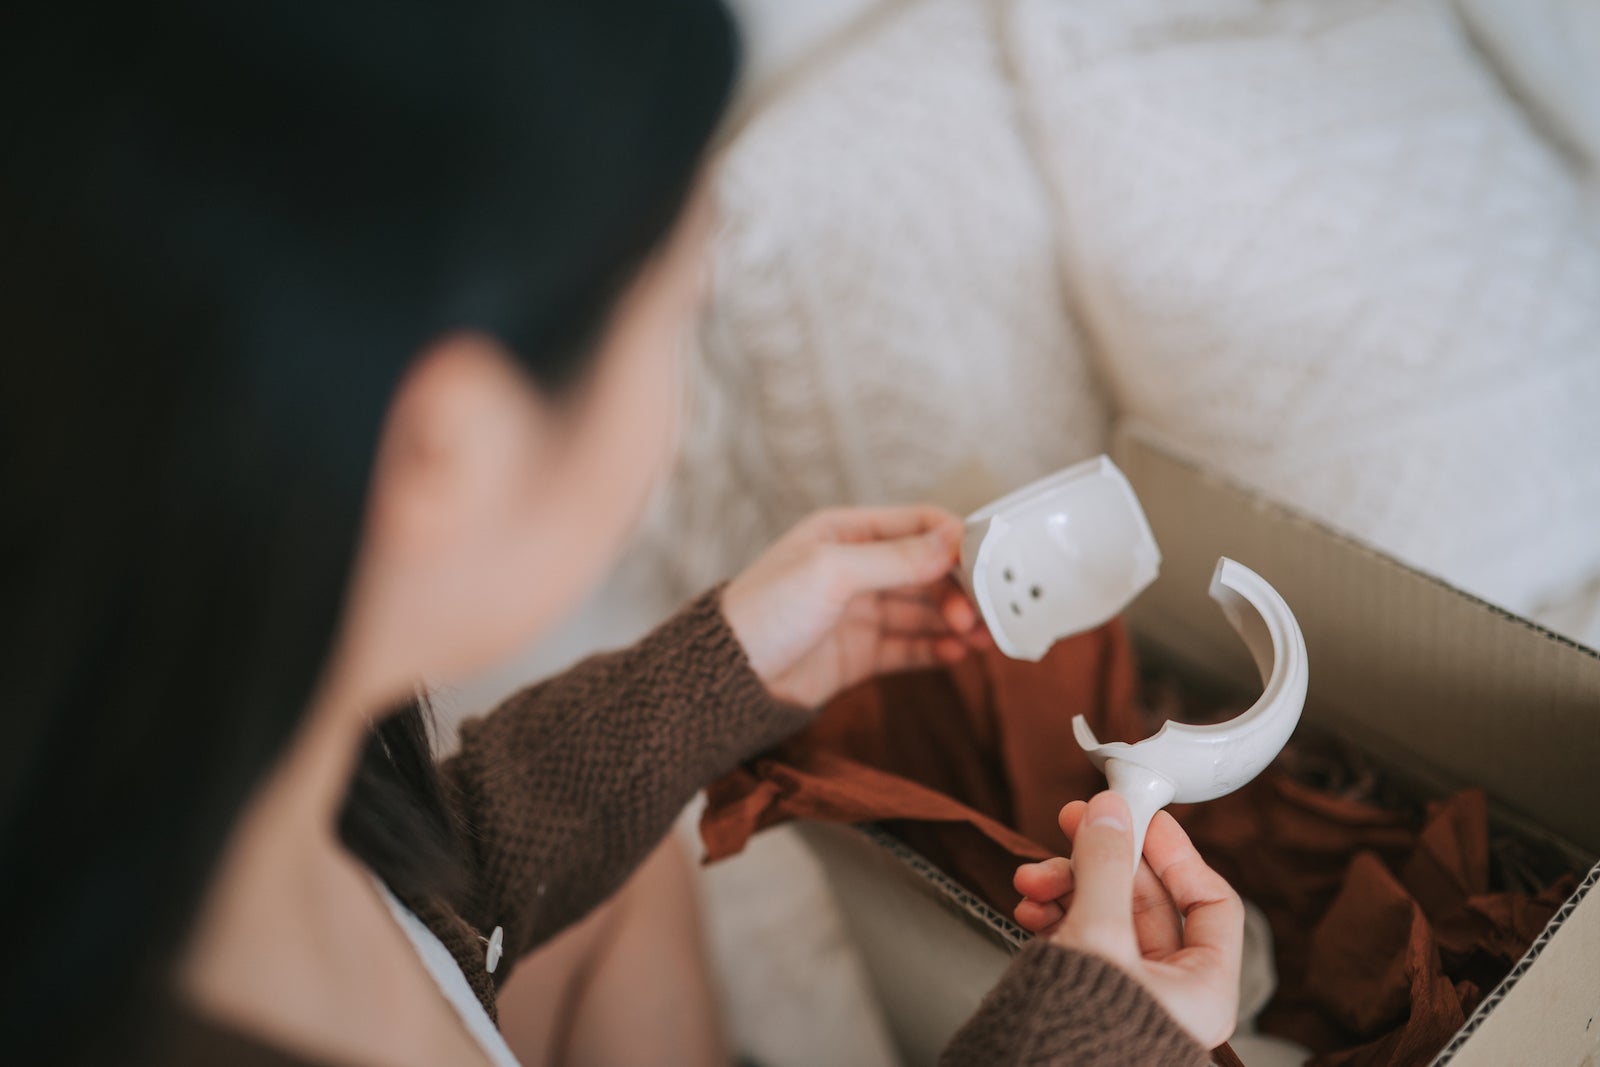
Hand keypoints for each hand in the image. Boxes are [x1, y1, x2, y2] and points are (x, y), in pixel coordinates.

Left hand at [720, 505, 990, 707]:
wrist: (728, 678)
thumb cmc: (765, 610)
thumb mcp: (831, 572)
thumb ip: (895, 558)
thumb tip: (953, 540)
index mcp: (845, 534)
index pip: (916, 525)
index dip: (954, 540)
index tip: (988, 559)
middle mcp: (856, 570)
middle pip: (927, 571)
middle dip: (960, 588)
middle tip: (984, 610)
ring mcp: (859, 613)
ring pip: (923, 612)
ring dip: (957, 622)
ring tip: (986, 637)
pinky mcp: (860, 654)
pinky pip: (909, 648)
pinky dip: (936, 650)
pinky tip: (958, 654)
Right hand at [1012, 793, 1244, 1048]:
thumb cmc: (1081, 1042)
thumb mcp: (1099, 938)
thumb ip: (1106, 867)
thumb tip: (1111, 814)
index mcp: (1201, 990)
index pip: (1209, 901)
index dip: (1176, 853)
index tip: (1143, 816)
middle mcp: (1169, 992)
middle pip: (1146, 901)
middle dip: (1102, 862)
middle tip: (1076, 824)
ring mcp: (1127, 992)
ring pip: (1106, 913)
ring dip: (1067, 884)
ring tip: (1033, 878)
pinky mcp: (1088, 993)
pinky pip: (1080, 936)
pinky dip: (1054, 913)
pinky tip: (1031, 905)